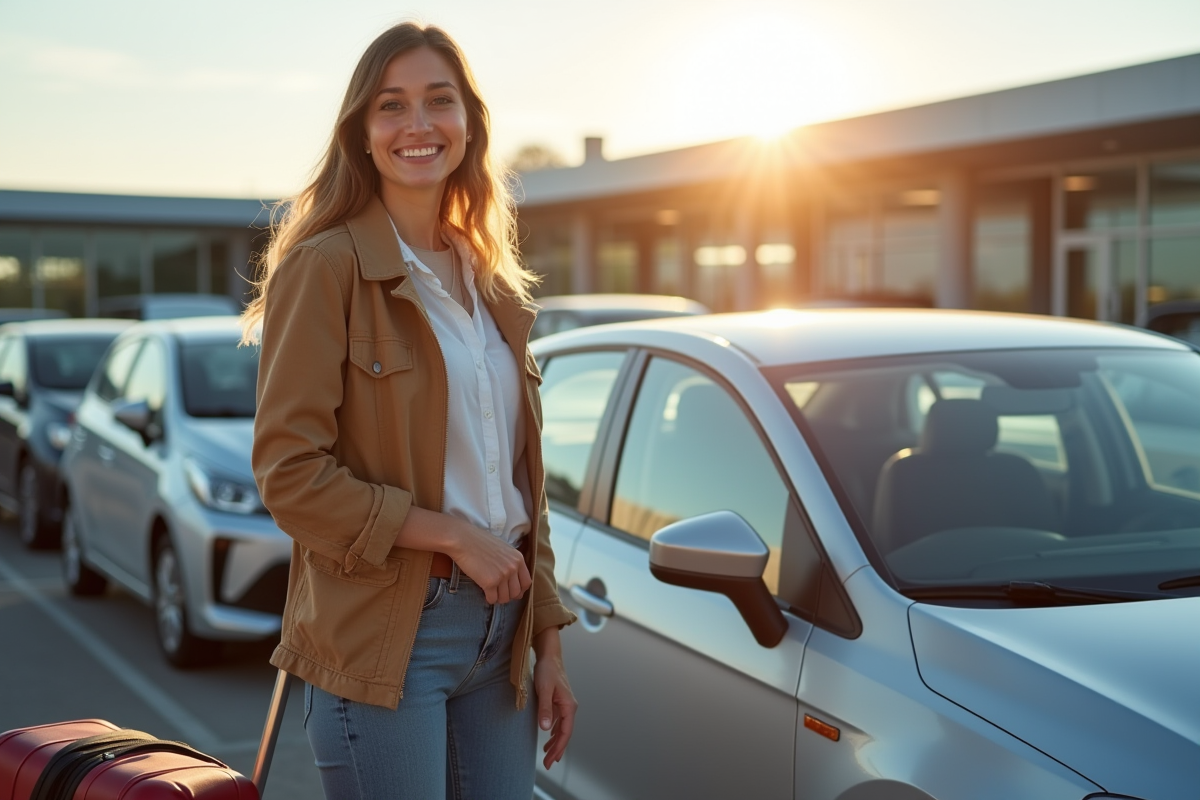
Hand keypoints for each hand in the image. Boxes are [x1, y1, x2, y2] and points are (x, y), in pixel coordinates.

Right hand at [446, 522, 531, 604]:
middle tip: (500, 594)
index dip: (520, 589)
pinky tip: (485, 593)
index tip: (512, 591)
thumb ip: (510, 562)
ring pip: (505, 598)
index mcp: (518, 559)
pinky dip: (489, 599)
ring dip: (498, 598)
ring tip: (492, 593)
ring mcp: (502, 576)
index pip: (526, 582)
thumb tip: (512, 578)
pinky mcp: (489, 582)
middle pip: (516, 593)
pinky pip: (492, 599)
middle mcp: (513, 568)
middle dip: (508, 596)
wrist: (463, 540)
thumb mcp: (503, 548)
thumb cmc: (480, 542)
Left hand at [533, 628, 576, 769]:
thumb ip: (545, 709)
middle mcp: (569, 707)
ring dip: (556, 743)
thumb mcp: (543, 690)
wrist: (549, 656)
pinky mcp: (559, 702)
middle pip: (565, 734)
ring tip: (548, 755)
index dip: (558, 748)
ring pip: (562, 729)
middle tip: (548, 764)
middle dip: (557, 750)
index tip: (551, 760)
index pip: (566, 733)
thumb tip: (545, 729)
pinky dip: (554, 732)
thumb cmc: (547, 671)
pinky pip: (558, 722)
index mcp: (569, 706)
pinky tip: (549, 738)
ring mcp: (565, 705)